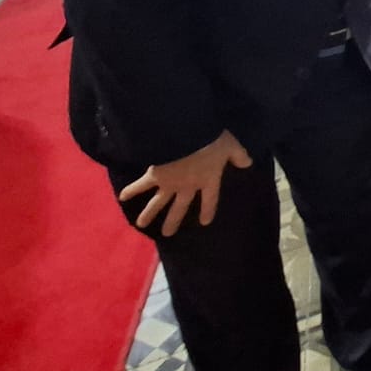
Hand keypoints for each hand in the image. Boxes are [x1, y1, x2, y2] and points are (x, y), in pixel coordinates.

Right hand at [117, 130, 253, 235]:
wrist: (188, 136)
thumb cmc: (212, 141)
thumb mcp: (231, 146)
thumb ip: (240, 156)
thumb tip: (248, 163)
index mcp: (208, 180)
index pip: (210, 199)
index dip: (208, 210)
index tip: (205, 223)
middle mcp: (188, 186)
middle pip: (180, 207)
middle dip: (174, 220)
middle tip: (167, 234)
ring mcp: (170, 183)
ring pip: (159, 202)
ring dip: (149, 213)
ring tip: (140, 224)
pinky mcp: (156, 175)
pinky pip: (141, 184)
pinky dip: (131, 190)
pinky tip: (121, 197)